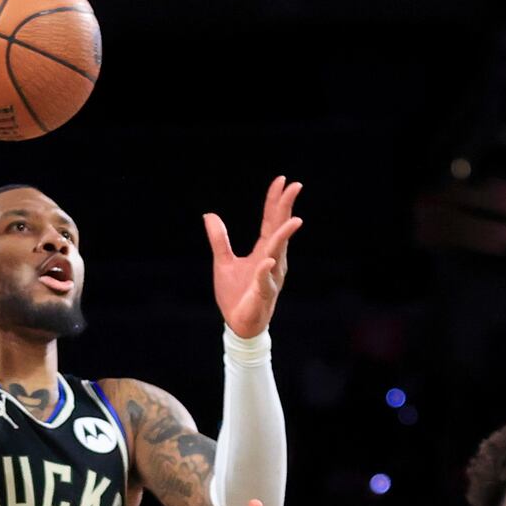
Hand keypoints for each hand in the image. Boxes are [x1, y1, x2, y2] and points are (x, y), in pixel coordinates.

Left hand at [203, 176, 303, 338]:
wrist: (237, 325)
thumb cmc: (235, 294)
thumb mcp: (223, 262)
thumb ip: (219, 239)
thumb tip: (209, 215)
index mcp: (263, 251)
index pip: (271, 221)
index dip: (275, 201)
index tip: (282, 180)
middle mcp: (272, 261)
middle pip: (279, 230)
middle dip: (286, 208)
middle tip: (295, 186)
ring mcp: (270, 278)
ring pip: (278, 254)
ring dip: (284, 237)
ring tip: (292, 220)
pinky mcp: (263, 295)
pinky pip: (265, 282)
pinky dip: (266, 272)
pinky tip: (267, 260)